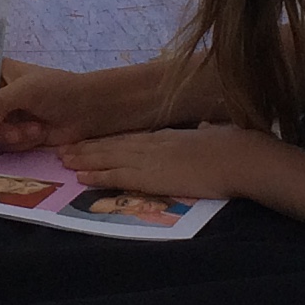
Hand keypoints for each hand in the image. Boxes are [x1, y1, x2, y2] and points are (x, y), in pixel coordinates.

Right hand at [0, 57, 142, 147]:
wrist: (87, 110)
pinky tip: (39, 132)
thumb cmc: (58, 89)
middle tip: (13, 125)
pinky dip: (21, 141)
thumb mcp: (26, 90)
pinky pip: (3, 145)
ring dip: (11, 135)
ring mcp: (3, 115)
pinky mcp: (14, 133)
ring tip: (34, 128)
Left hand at [58, 121, 268, 202]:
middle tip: (64, 148)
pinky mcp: (152, 176)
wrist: (241, 156)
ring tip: (63, 159)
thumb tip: (204, 128)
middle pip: (113, 145)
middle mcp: (154, 143)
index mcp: (168, 136)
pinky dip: (97, 175)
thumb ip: (203, 133)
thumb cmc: (236, 147)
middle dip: (87, 147)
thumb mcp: (214, 135)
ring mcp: (151, 159)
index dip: (108, 141)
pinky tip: (81, 177)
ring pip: (108, 157)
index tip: (90, 141)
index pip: (130, 138)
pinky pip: (117, 175)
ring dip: (84, 158)